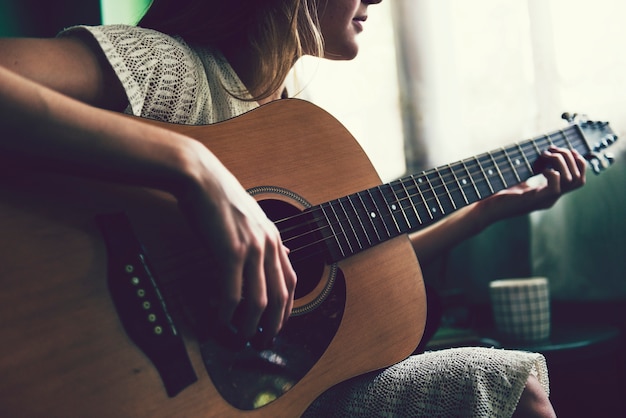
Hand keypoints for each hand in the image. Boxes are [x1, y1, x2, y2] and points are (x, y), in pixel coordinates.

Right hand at [175, 144, 296, 345]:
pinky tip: (220, 322)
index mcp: (274, 237)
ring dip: (250, 326)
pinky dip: (226, 313)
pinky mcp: (230, 252)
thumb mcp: (253, 217)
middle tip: (263, 342)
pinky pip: (232, 293)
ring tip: (241, 338)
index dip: (288, 308)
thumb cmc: (221, 197)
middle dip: (273, 325)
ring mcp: (251, 249)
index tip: (279, 324)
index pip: (292, 281)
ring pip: (258, 301)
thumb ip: (267, 238)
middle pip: (280, 297)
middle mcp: (269, 245)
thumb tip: (283, 252)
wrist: (201, 178)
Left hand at [479, 146, 586, 222]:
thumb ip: (534, 168)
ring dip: (560, 162)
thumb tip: (544, 150)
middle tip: (550, 149)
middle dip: (569, 158)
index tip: (561, 149)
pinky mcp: (535, 201)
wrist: (486, 208)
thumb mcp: (521, 177)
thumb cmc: (500, 192)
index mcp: (550, 193)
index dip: (577, 161)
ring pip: (571, 180)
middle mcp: (551, 198)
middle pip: (578, 178)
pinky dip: (552, 173)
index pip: (579, 179)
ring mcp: (545, 201)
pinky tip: (540, 169)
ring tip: (544, 155)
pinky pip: (555, 187)